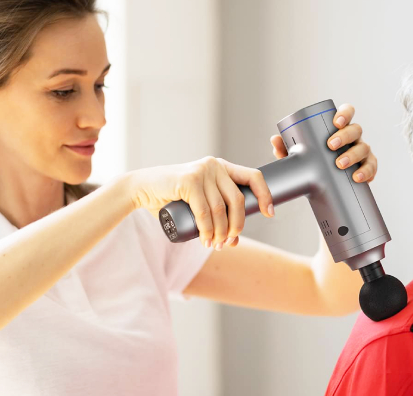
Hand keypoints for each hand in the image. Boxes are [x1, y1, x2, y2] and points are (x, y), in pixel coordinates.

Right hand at [129, 156, 274, 249]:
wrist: (142, 189)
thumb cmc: (173, 199)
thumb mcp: (200, 206)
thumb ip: (217, 217)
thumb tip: (235, 242)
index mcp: (223, 168)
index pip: (254, 177)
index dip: (265, 195)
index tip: (270, 213)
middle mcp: (215, 166)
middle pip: (238, 200)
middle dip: (237, 226)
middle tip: (227, 242)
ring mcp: (202, 171)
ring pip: (221, 209)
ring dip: (220, 233)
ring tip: (214, 245)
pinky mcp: (189, 180)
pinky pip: (205, 211)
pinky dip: (207, 230)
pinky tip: (205, 240)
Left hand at [269, 104, 377, 181]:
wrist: (322, 187)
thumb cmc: (313, 163)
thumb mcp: (299, 155)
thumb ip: (286, 148)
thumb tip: (275, 139)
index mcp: (339, 128)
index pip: (347, 112)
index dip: (344, 114)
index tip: (336, 121)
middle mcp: (353, 138)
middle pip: (356, 129)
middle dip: (345, 136)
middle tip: (331, 145)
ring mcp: (362, 152)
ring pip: (364, 148)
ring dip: (353, 155)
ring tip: (340, 164)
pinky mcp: (367, 167)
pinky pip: (371, 167)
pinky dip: (367, 172)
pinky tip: (358, 178)